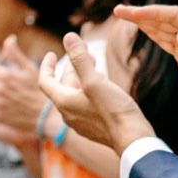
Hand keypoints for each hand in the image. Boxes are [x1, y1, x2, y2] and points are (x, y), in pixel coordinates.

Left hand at [37, 33, 154, 153]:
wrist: (132, 140)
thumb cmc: (113, 111)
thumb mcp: (95, 80)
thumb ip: (80, 59)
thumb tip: (68, 37)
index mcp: (63, 102)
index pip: (45, 81)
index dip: (47, 65)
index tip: (52, 53)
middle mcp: (68, 113)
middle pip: (63, 85)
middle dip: (72, 66)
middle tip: (84, 50)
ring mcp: (81, 122)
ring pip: (76, 94)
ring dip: (83, 76)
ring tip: (96, 62)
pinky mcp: (94, 126)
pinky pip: (86, 104)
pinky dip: (90, 89)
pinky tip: (104, 83)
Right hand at [114, 4, 177, 131]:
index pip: (175, 15)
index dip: (152, 12)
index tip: (132, 13)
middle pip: (166, 19)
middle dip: (142, 14)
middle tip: (118, 10)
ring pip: (163, 29)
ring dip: (144, 22)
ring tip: (123, 15)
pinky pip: (165, 41)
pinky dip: (151, 34)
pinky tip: (140, 29)